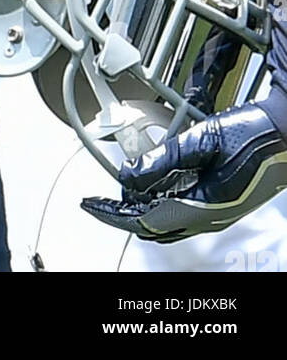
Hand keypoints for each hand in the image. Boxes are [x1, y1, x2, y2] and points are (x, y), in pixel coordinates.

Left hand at [81, 103, 286, 241]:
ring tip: (118, 193)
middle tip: (97, 200)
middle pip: (153, 226)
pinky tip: (150, 187)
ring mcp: (216, 213)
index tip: (91, 204)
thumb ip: (164, 158)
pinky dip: (158, 203)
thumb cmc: (254, 134)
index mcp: (204, 207)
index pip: (145, 219)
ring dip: (139, 208)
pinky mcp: (220, 204)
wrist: (285, 132)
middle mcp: (209, 217)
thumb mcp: (203, 140)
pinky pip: (181, 213)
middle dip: (122, 214)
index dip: (113, 213)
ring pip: (167, 222)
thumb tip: (128, 174)